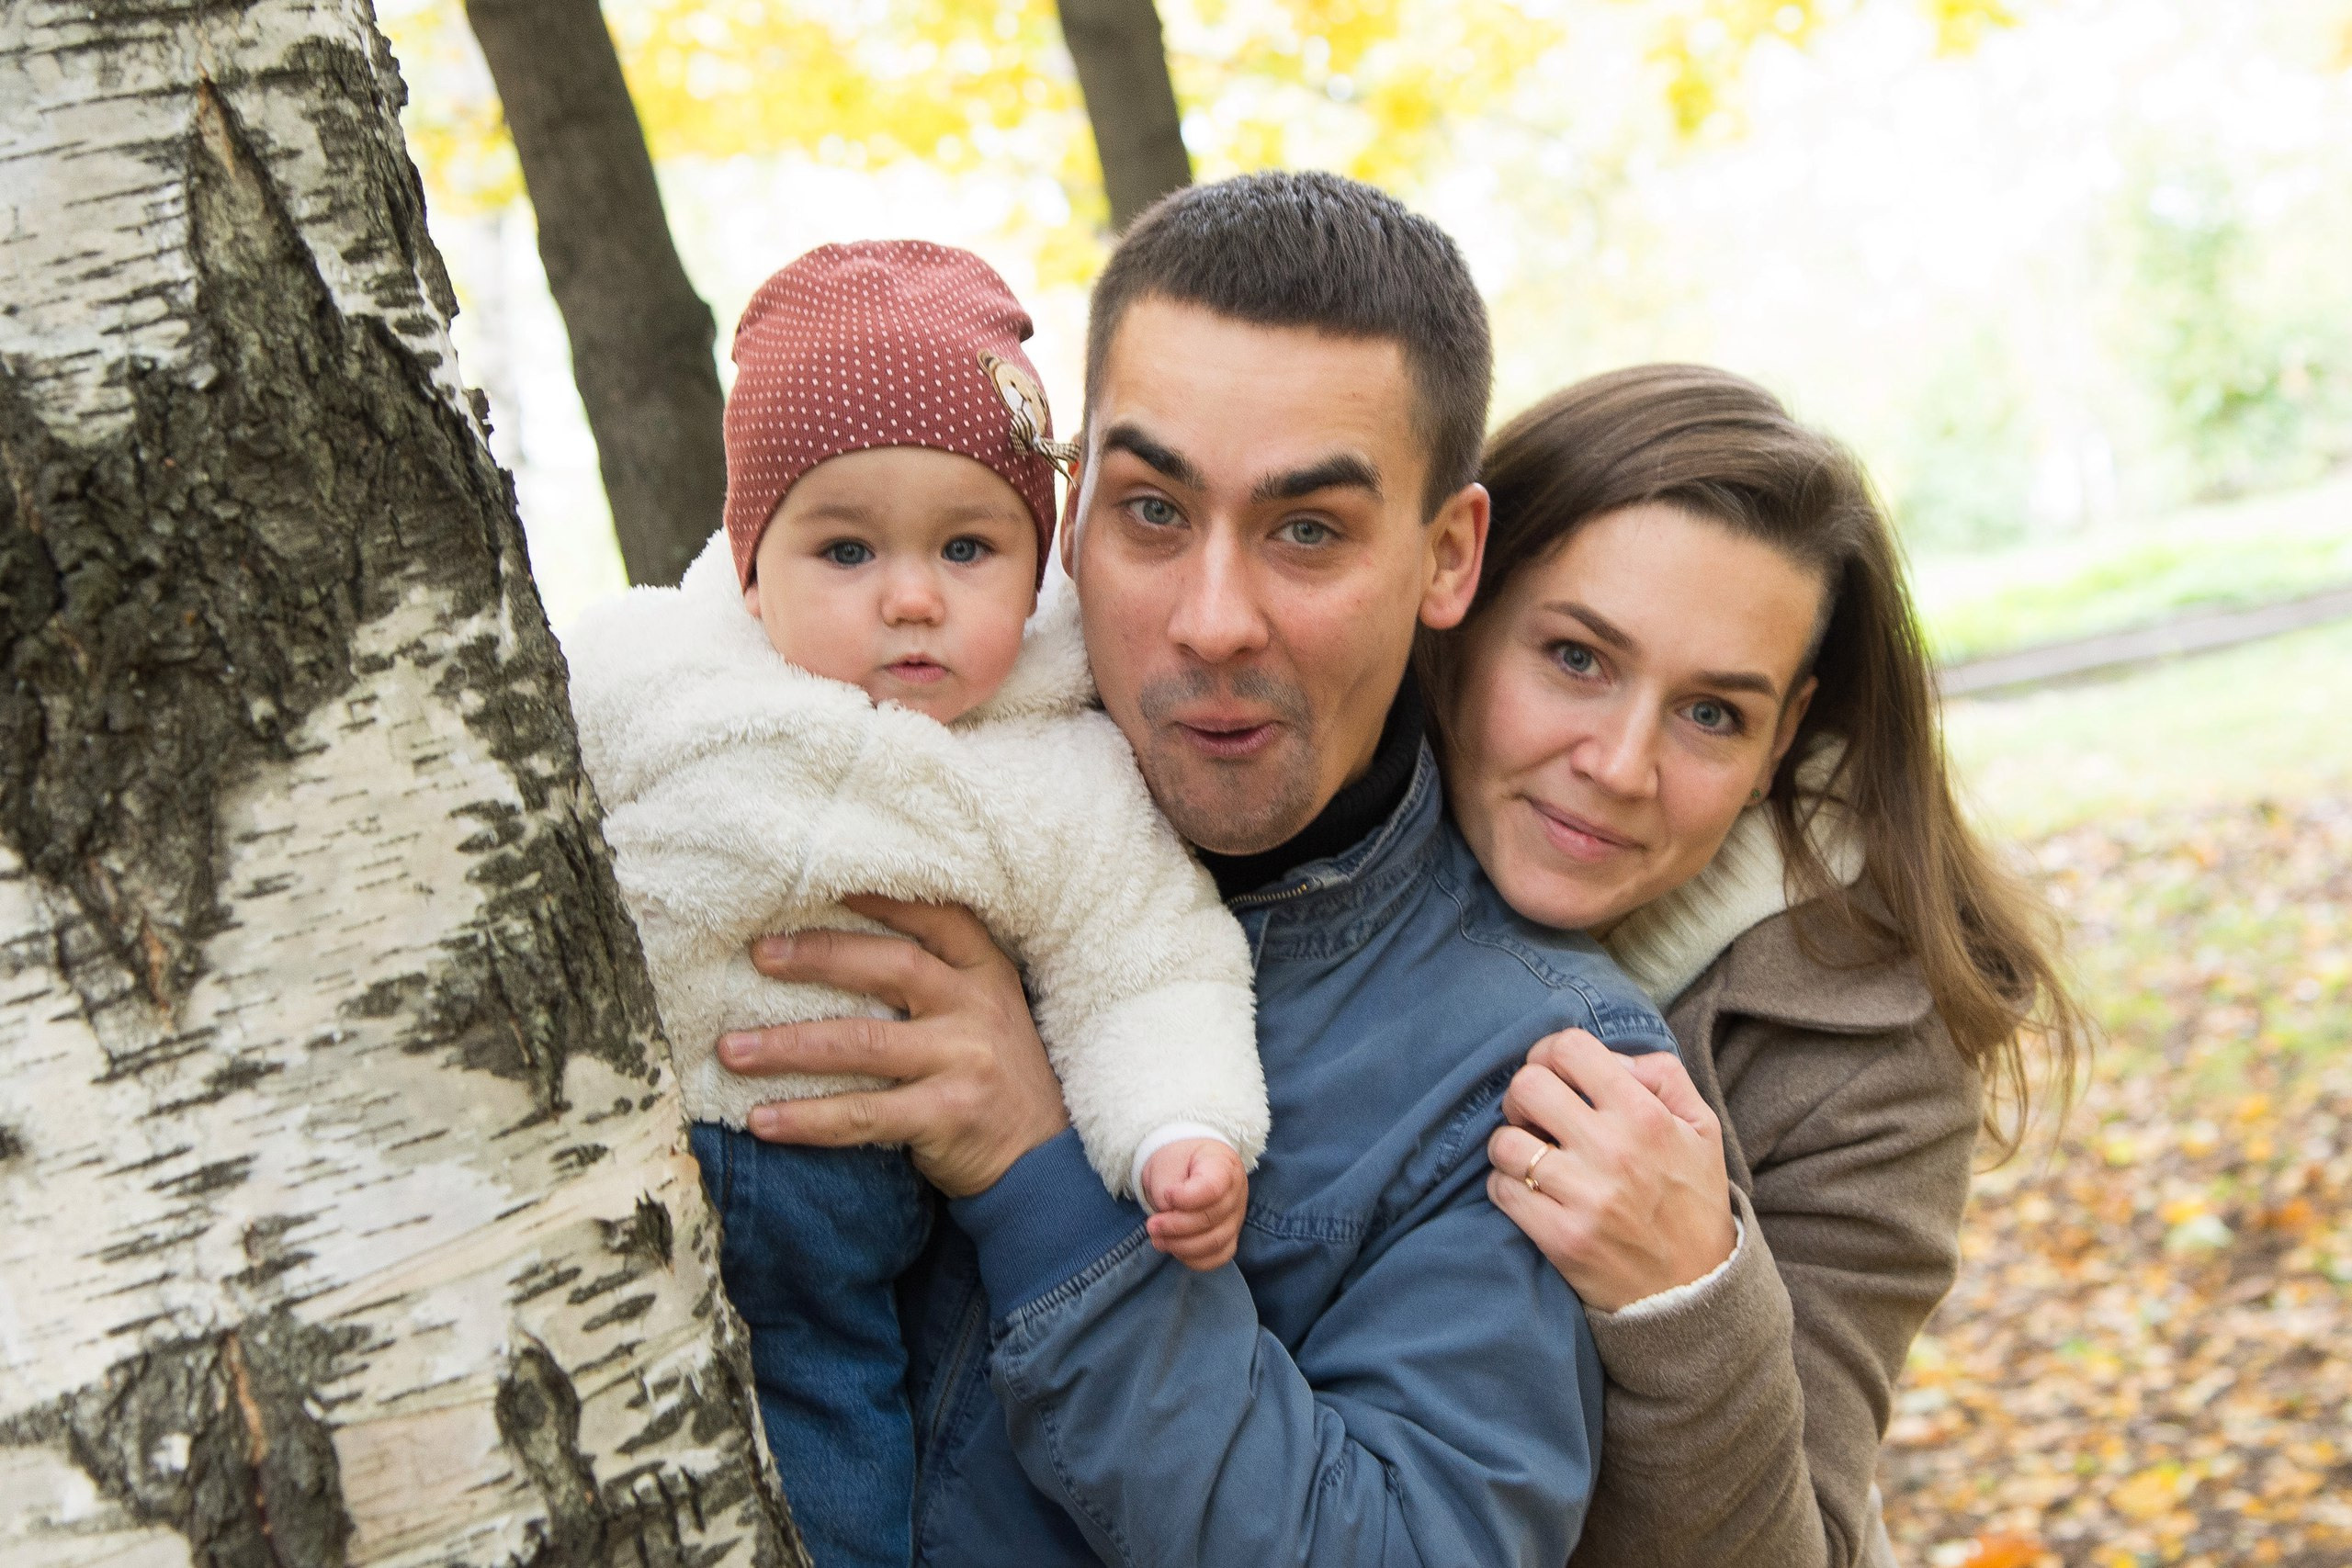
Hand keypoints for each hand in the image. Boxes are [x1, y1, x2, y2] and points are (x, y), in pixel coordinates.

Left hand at [719, 895, 1068, 1197]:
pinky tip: (761, 1120)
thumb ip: (935, 979)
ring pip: (862, 1043)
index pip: (935, 917)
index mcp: (986, 972)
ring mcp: (964, 1061)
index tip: (821, 882)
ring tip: (732, 1049)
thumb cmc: (992, 1075)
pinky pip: (863, 1114)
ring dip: (788, 1046)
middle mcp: (977, 1008)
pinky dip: (807, 1119)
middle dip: (818, 957)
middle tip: (758, 956)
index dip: (880, 895)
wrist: (1042, 1159)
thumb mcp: (986, 1012)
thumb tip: (831, 949)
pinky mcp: (947, 1115)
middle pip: (890, 967)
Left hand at [1140, 1138, 1246, 1270]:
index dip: (1187, 1198)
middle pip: (1211, 1218)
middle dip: (1176, 1226)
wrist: (1189, 1165)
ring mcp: (1236, 1217)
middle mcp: (1235, 1192)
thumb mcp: (1166, 1161)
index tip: (1168, 1195)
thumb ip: (1165, 1185)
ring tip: (1157, 1238)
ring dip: (1181, 1246)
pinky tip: (1174, 1248)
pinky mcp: (1230, 1237)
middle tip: (1151, 1225)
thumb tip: (1167, 1213)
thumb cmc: (1179, 1161)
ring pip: (1215, 1242)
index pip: (1213, 1188)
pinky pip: (1218, 1257)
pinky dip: (1194, 1259)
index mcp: (1223, 1165)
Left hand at [1484, 1029, 1735, 1311]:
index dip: (1549, 1052)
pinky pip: (1501, 1189)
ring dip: (1510, 1146)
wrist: (1695, 1289)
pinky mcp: (1561, 1238)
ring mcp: (1584, 1196)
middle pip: (1526, 1086)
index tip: (1553, 1073)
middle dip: (1521, 1096)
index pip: (1570, 1049)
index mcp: (1645, 1115)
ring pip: (1504, 1141)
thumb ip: (1663, 1075)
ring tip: (1531, 1157)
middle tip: (1534, 1116)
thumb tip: (1612, 1058)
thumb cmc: (1692, 1200)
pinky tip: (1529, 1190)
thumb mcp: (1701, 1128)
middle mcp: (1613, 1150)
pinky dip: (1505, 1185)